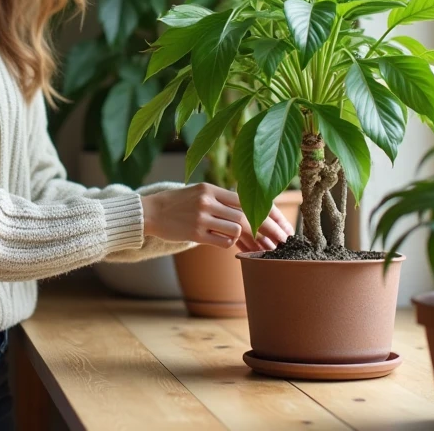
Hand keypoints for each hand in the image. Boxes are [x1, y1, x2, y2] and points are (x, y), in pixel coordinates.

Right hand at [140, 183, 293, 251]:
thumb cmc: (178, 205)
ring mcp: (201, 217)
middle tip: (281, 244)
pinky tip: (224, 243)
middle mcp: (208, 200)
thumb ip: (224, 203)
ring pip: (236, 229)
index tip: (284, 226)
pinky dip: (228, 244)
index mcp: (211, 189)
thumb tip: (253, 219)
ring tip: (245, 244)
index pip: (248, 200)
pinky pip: (223, 242)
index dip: (269, 214)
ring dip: (243, 239)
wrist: (150, 212)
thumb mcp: (201, 195)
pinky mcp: (194, 233)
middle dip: (268, 231)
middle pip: (247, 216)